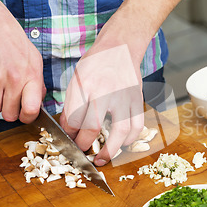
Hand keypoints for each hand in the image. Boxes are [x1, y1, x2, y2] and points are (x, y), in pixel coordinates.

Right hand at [0, 4, 44, 122]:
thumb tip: (37, 103)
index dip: (27, 117)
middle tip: (8, 101)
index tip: (24, 115)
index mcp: (32, 75)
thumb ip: (37, 83)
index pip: (32, 109)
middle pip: (9, 115)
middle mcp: (14, 79)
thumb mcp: (35, 60)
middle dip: (9, 111)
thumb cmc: (14, 43)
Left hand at [60, 43, 143, 165]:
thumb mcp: (76, 78)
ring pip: (120, 131)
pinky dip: (130, 140)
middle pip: (93, 127)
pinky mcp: (137, 100)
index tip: (69, 136)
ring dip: (109, 150)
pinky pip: (137, 126)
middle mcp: (106, 91)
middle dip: (84, 144)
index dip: (69, 133)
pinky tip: (121, 144)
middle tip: (81, 149)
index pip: (74, 118)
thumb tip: (69, 128)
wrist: (121, 48)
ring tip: (101, 159)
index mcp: (86, 84)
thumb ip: (72, 103)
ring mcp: (124, 97)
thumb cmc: (96, 63)